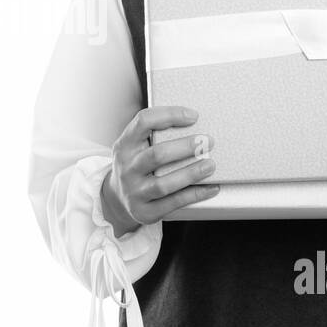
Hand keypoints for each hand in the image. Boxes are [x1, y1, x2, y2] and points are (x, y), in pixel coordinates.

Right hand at [101, 106, 219, 237]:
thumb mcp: (134, 147)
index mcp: (124, 145)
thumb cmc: (135, 166)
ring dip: (191, 173)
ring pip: (164, 184)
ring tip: (210, 165)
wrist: (116, 199)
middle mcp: (127, 169)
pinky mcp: (145, 211)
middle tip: (207, 141)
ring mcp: (135, 192)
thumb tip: (192, 122)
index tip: (193, 116)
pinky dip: (195, 194)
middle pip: (157, 155)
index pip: (143, 122)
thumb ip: (154, 135)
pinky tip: (210, 187)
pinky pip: (173, 203)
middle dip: (185, 147)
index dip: (170, 115)